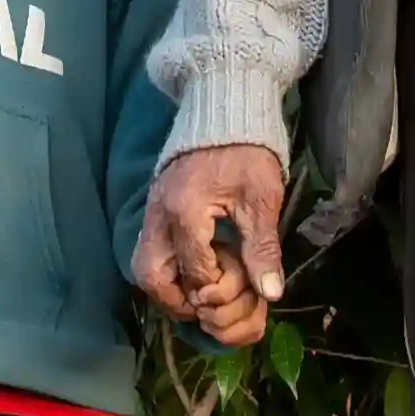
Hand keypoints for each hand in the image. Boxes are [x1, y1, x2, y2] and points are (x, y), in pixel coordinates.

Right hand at [133, 145, 286, 346]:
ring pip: (144, 266)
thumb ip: (262, 248)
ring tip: (201, 294)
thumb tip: (270, 293)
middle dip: (179, 301)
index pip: (196, 273)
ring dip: (170, 288)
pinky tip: (195, 270)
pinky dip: (168, 269)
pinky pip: (150, 250)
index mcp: (185, 212)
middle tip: (208, 306)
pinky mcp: (154, 207)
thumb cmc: (246, 153)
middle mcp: (159, 215)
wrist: (224, 109)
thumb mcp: (261, 200)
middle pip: (151, 276)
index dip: (220, 290)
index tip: (243, 288)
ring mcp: (152, 211)